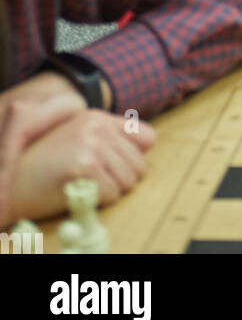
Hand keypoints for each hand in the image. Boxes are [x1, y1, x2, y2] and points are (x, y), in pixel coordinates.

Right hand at [2, 107, 154, 224]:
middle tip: (93, 182)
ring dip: (109, 192)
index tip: (116, 168)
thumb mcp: (76, 137)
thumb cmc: (44, 164)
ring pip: (128, 182)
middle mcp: (98, 127)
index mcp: (98, 117)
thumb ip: (110, 137)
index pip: (147, 137)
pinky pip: (112, 195)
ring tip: (84, 186)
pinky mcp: (84, 167)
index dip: (134, 158)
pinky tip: (77, 193)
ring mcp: (91, 145)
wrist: (10, 179)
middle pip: (140, 165)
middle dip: (120, 180)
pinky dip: (97, 202)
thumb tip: (149, 144)